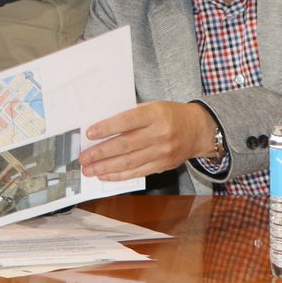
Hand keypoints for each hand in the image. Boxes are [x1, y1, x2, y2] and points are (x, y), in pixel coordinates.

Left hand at [80, 101, 216, 180]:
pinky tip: (105, 175)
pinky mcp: (162, 165)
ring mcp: (161, 152)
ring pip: (129, 162)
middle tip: (83, 158)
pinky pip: (137, 172)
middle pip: (125, 145)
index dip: (107, 128)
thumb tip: (102, 128)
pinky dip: (119, 175)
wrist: (198, 130)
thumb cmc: (170, 115)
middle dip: (101, 153)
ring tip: (89, 170)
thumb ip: (131, 116)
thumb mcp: (153, 106)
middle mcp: (159, 134)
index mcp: (155, 114)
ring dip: (106, 168)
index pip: (127, 121)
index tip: (90, 134)